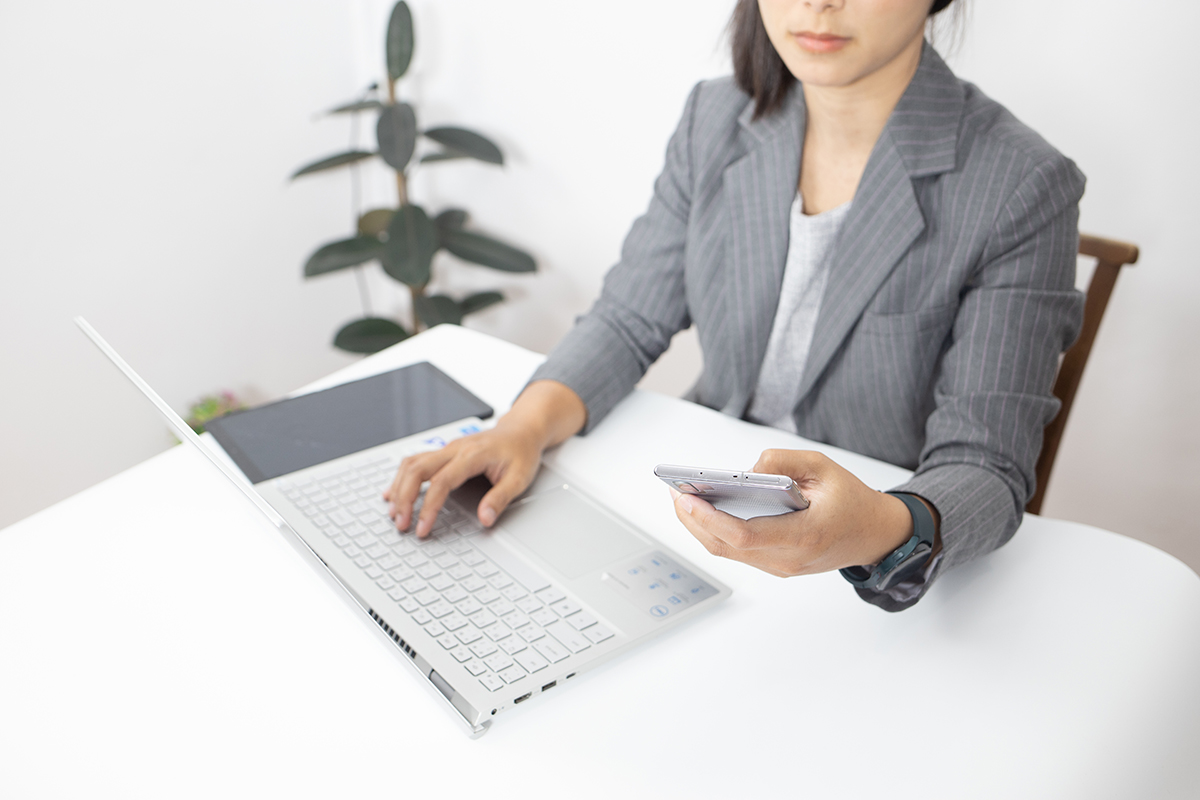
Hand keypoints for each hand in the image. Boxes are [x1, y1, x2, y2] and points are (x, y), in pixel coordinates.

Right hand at [382, 380, 585, 536]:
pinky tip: (394, 492)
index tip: (422, 528)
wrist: (521, 430)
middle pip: (417, 470)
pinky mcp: (444, 451)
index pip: (442, 482)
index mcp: (473, 455)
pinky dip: (402, 477)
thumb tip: (485, 519)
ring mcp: (448, 448)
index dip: (428, 507)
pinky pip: (415, 461)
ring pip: (412, 463)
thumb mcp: (519, 478)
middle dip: (404, 498)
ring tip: (395, 512)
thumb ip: (500, 499)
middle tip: (401, 523)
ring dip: (399, 488)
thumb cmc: (521, 452)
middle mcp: (455, 448)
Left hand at [671, 449, 927, 576]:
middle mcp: (788, 559)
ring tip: (681, 499)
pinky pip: (738, 551)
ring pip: (728, 551)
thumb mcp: (824, 467)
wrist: (875, 535)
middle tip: (674, 492)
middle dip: (693, 520)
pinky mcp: (775, 564)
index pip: (744, 535)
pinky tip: (703, 510)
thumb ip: (784, 461)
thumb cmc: (852, 501)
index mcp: (803, 536)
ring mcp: (780, 566)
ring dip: (700, 527)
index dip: (709, 518)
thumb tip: (748, 470)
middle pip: (726, 546)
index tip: (686, 498)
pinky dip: (716, 531)